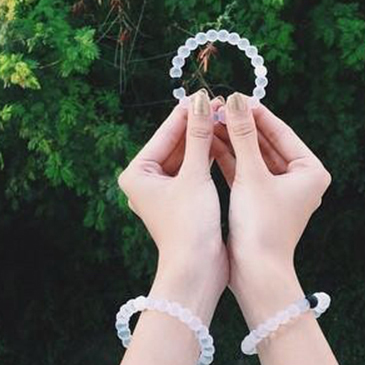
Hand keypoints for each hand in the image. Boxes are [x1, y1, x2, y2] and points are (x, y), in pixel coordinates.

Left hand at [117, 89, 227, 321]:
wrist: (197, 272)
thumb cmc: (189, 227)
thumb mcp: (195, 175)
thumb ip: (198, 136)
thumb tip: (201, 100)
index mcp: (138, 173)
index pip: (165, 133)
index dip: (187, 112)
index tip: (207, 92)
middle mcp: (147, 181)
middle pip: (175, 143)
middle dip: (198, 124)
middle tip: (221, 101)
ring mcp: (164, 191)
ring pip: (187, 155)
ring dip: (205, 138)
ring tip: (226, 115)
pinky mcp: (182, 200)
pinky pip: (195, 170)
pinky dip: (208, 156)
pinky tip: (225, 139)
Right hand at [209, 93, 331, 316]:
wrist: (255, 274)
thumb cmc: (261, 226)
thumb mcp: (251, 174)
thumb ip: (243, 134)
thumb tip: (237, 99)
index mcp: (311, 171)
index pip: (281, 131)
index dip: (255, 113)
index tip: (234, 95)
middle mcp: (299, 180)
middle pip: (266, 143)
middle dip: (240, 125)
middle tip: (218, 106)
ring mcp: (279, 191)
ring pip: (253, 157)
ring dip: (232, 140)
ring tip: (209, 120)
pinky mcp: (260, 202)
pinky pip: (244, 172)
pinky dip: (229, 159)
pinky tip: (209, 142)